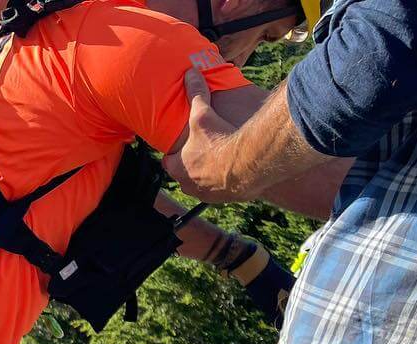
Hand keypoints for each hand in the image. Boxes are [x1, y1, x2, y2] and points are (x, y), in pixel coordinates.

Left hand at [164, 68, 244, 201]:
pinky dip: (227, 182)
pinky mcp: (228, 199)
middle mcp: (189, 185)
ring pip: (203, 185)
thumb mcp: (203, 115)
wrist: (248, 165)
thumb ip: (196, 94)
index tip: (182, 145)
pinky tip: (235, 170)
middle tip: (203, 151)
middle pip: (185, 175)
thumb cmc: (219, 141)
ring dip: (209, 175)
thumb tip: (190, 73)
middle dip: (192, 165)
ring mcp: (208, 195)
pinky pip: (223, 191)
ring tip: (220, 161)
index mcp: (177, 168)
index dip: (174, 153)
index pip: (168, 162)